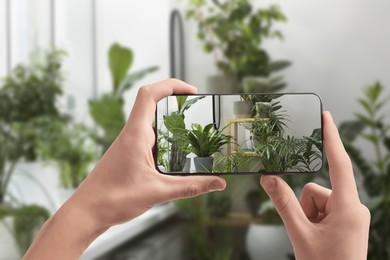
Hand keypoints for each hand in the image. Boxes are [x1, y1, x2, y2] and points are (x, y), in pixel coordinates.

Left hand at [24, 79, 225, 258]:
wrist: (86, 213)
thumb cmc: (113, 199)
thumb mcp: (159, 192)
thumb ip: (191, 187)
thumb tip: (218, 183)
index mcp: (135, 135)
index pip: (150, 95)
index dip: (171, 85)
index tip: (192, 91)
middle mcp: (131, 135)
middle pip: (152, 104)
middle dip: (176, 104)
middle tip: (198, 111)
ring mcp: (129, 144)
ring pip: (151, 123)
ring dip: (170, 123)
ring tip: (192, 133)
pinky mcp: (128, 155)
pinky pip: (149, 139)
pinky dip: (164, 140)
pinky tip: (176, 155)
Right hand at [260, 111, 369, 259]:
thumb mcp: (300, 233)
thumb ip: (282, 203)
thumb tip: (267, 178)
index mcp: (348, 207)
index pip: (339, 164)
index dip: (332, 138)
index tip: (327, 117)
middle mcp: (354, 207)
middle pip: (316, 190)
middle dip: (305, 207)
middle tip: (307, 231)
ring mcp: (351, 214)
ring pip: (317, 200)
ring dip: (309, 216)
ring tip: (313, 238)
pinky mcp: (348, 220)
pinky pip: (323, 209)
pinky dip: (314, 220)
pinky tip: (317, 238)